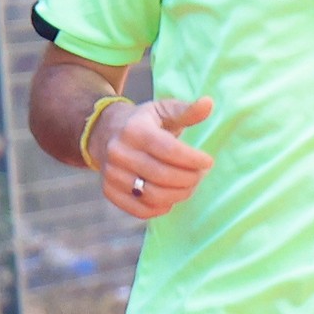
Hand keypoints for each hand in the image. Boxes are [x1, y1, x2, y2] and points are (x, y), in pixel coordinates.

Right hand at [96, 98, 213, 220]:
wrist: (104, 133)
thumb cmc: (143, 122)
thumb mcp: (162, 110)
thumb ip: (187, 110)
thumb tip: (208, 103)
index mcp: (134, 129)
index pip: (169, 150)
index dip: (193, 160)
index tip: (208, 162)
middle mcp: (119, 152)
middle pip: (163, 175)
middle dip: (190, 179)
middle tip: (200, 175)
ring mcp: (112, 174)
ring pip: (152, 195)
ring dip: (179, 195)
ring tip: (189, 186)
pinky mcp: (109, 191)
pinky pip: (139, 209)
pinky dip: (160, 208)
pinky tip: (170, 198)